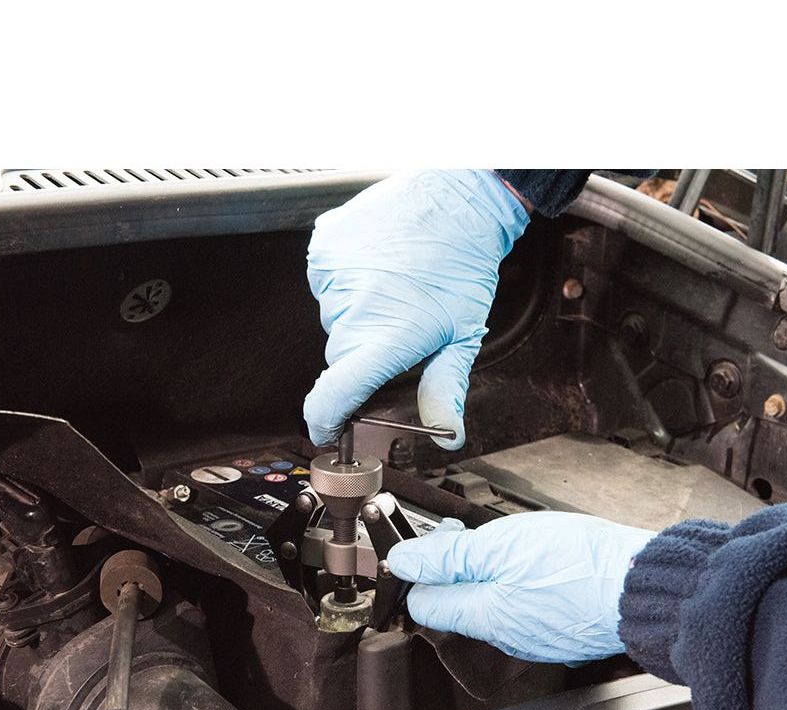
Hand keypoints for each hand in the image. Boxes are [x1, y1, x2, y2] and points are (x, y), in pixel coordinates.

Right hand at [303, 170, 528, 450]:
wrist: (458, 196)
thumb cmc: (463, 263)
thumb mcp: (462, 335)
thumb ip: (446, 390)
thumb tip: (449, 436)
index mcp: (388, 335)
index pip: (335, 394)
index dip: (326, 419)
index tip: (327, 428)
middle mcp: (354, 306)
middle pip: (339, 356)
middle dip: (363, 353)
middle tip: (397, 324)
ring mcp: (333, 272)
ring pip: (332, 319)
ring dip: (355, 314)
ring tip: (391, 286)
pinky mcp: (323, 246)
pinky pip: (325, 284)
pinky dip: (346, 284)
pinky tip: (375, 267)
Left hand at [387, 512, 655, 662]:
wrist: (646, 585)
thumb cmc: (582, 565)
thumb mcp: (501, 545)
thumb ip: (446, 556)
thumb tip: (401, 562)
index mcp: (484, 617)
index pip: (424, 605)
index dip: (418, 572)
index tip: (423, 546)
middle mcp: (506, 637)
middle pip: (458, 603)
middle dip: (455, 568)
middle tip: (469, 535)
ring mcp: (536, 637)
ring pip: (494, 603)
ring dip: (491, 573)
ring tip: (513, 543)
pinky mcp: (562, 631)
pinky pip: (527, 607)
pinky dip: (524, 584)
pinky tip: (541, 562)